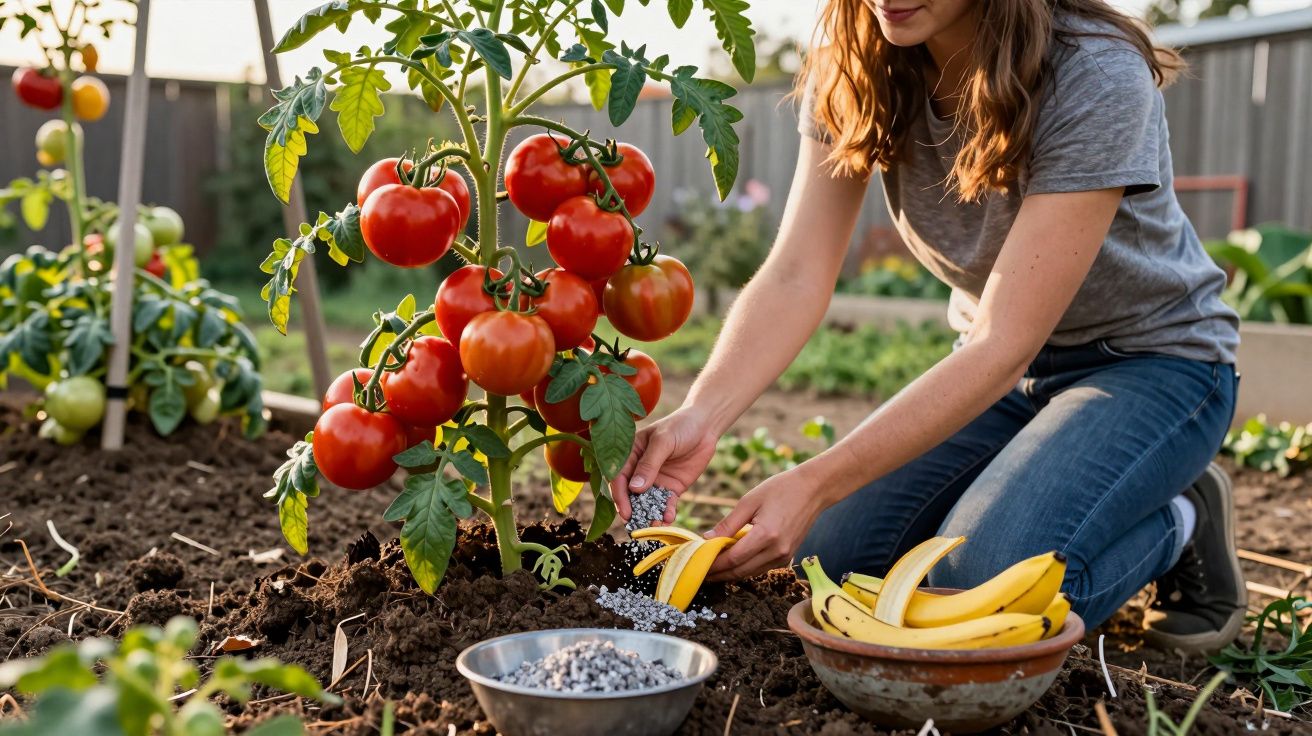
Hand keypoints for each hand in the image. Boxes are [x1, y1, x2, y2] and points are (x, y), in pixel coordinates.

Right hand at [612, 405, 719, 522]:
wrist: (706, 427)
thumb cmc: (680, 426)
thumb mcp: (663, 441)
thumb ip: (649, 464)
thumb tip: (634, 488)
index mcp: (630, 454)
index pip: (619, 477)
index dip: (619, 495)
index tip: (625, 511)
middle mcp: (639, 470)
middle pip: (630, 494)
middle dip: (632, 510)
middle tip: (636, 525)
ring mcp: (655, 480)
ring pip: (647, 502)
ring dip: (649, 514)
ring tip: (654, 526)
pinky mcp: (671, 488)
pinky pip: (666, 503)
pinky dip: (666, 512)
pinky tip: (669, 518)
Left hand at [703, 468, 827, 581]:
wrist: (814, 489)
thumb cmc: (781, 489)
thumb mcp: (749, 501)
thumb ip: (728, 523)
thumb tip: (706, 539)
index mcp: (766, 535)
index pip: (733, 558)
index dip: (714, 564)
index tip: (697, 563)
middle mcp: (777, 551)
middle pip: (740, 571)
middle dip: (719, 574)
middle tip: (700, 571)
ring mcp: (784, 556)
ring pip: (750, 573)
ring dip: (730, 573)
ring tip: (712, 569)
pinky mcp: (787, 556)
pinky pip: (761, 568)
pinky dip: (745, 568)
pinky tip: (732, 562)